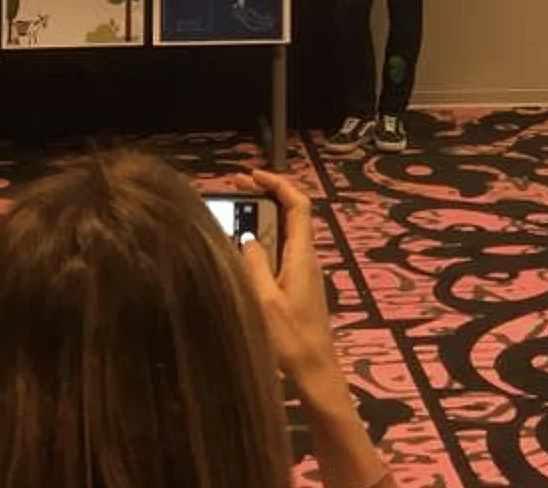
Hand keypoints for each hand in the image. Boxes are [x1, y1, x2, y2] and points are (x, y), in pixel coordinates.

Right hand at [238, 168, 337, 391]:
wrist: (316, 371)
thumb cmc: (291, 338)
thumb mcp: (264, 299)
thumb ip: (253, 264)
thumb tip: (246, 237)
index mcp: (302, 254)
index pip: (297, 204)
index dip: (277, 183)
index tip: (252, 175)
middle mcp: (305, 258)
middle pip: (289, 214)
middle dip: (264, 195)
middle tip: (235, 188)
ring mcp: (302, 272)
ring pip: (283, 233)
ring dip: (260, 218)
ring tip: (232, 213)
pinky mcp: (297, 286)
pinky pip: (280, 252)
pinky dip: (261, 241)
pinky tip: (241, 249)